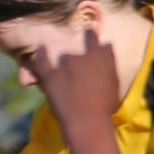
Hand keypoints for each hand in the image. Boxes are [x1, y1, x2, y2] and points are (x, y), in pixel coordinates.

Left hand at [29, 27, 120, 141]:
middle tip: (76, 71)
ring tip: (63, 73)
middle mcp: (80, 56)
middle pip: (75, 50)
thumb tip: (106, 43)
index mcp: (98, 56)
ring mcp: (64, 65)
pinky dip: (41, 54)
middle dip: (76, 58)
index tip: (87, 32)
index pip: (92, 38)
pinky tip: (40, 48)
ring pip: (62, 57)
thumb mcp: (113, 80)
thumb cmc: (105, 104)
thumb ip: (109, 60)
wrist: (87, 121)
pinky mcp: (50, 76)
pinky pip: (42, 61)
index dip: (89, 35)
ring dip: (62, 63)